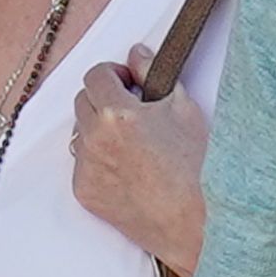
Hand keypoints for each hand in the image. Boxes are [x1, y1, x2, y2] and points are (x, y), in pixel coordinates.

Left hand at [68, 47, 219, 275]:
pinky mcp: (84, 192)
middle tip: (131, 110)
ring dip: (98, 130)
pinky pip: (82, 164)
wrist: (194, 223)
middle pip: (82, 101)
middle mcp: (94, 139)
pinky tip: (128, 169)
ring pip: (79, 133)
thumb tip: (137, 53)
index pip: (95, 75)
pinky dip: (98, 161)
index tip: (127, 81)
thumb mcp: (184, 109)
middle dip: (103, 99)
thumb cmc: (197, 168)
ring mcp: (86, 167)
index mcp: (117, 113)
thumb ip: (153, 73)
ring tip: (131, 144)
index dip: (113, 74)